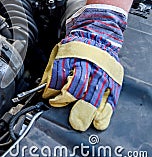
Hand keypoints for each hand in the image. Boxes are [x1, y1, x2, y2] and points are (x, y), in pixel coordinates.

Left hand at [41, 4, 126, 130]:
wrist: (96, 34)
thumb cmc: (75, 46)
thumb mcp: (58, 53)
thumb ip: (51, 71)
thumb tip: (43, 89)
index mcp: (69, 56)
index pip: (58, 76)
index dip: (52, 90)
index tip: (48, 98)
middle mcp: (86, 65)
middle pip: (77, 87)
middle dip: (69, 102)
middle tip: (66, 116)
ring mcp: (101, 72)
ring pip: (93, 95)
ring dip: (86, 111)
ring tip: (80, 122)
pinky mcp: (112, 78)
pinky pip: (109, 97)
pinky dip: (104, 111)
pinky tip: (98, 120)